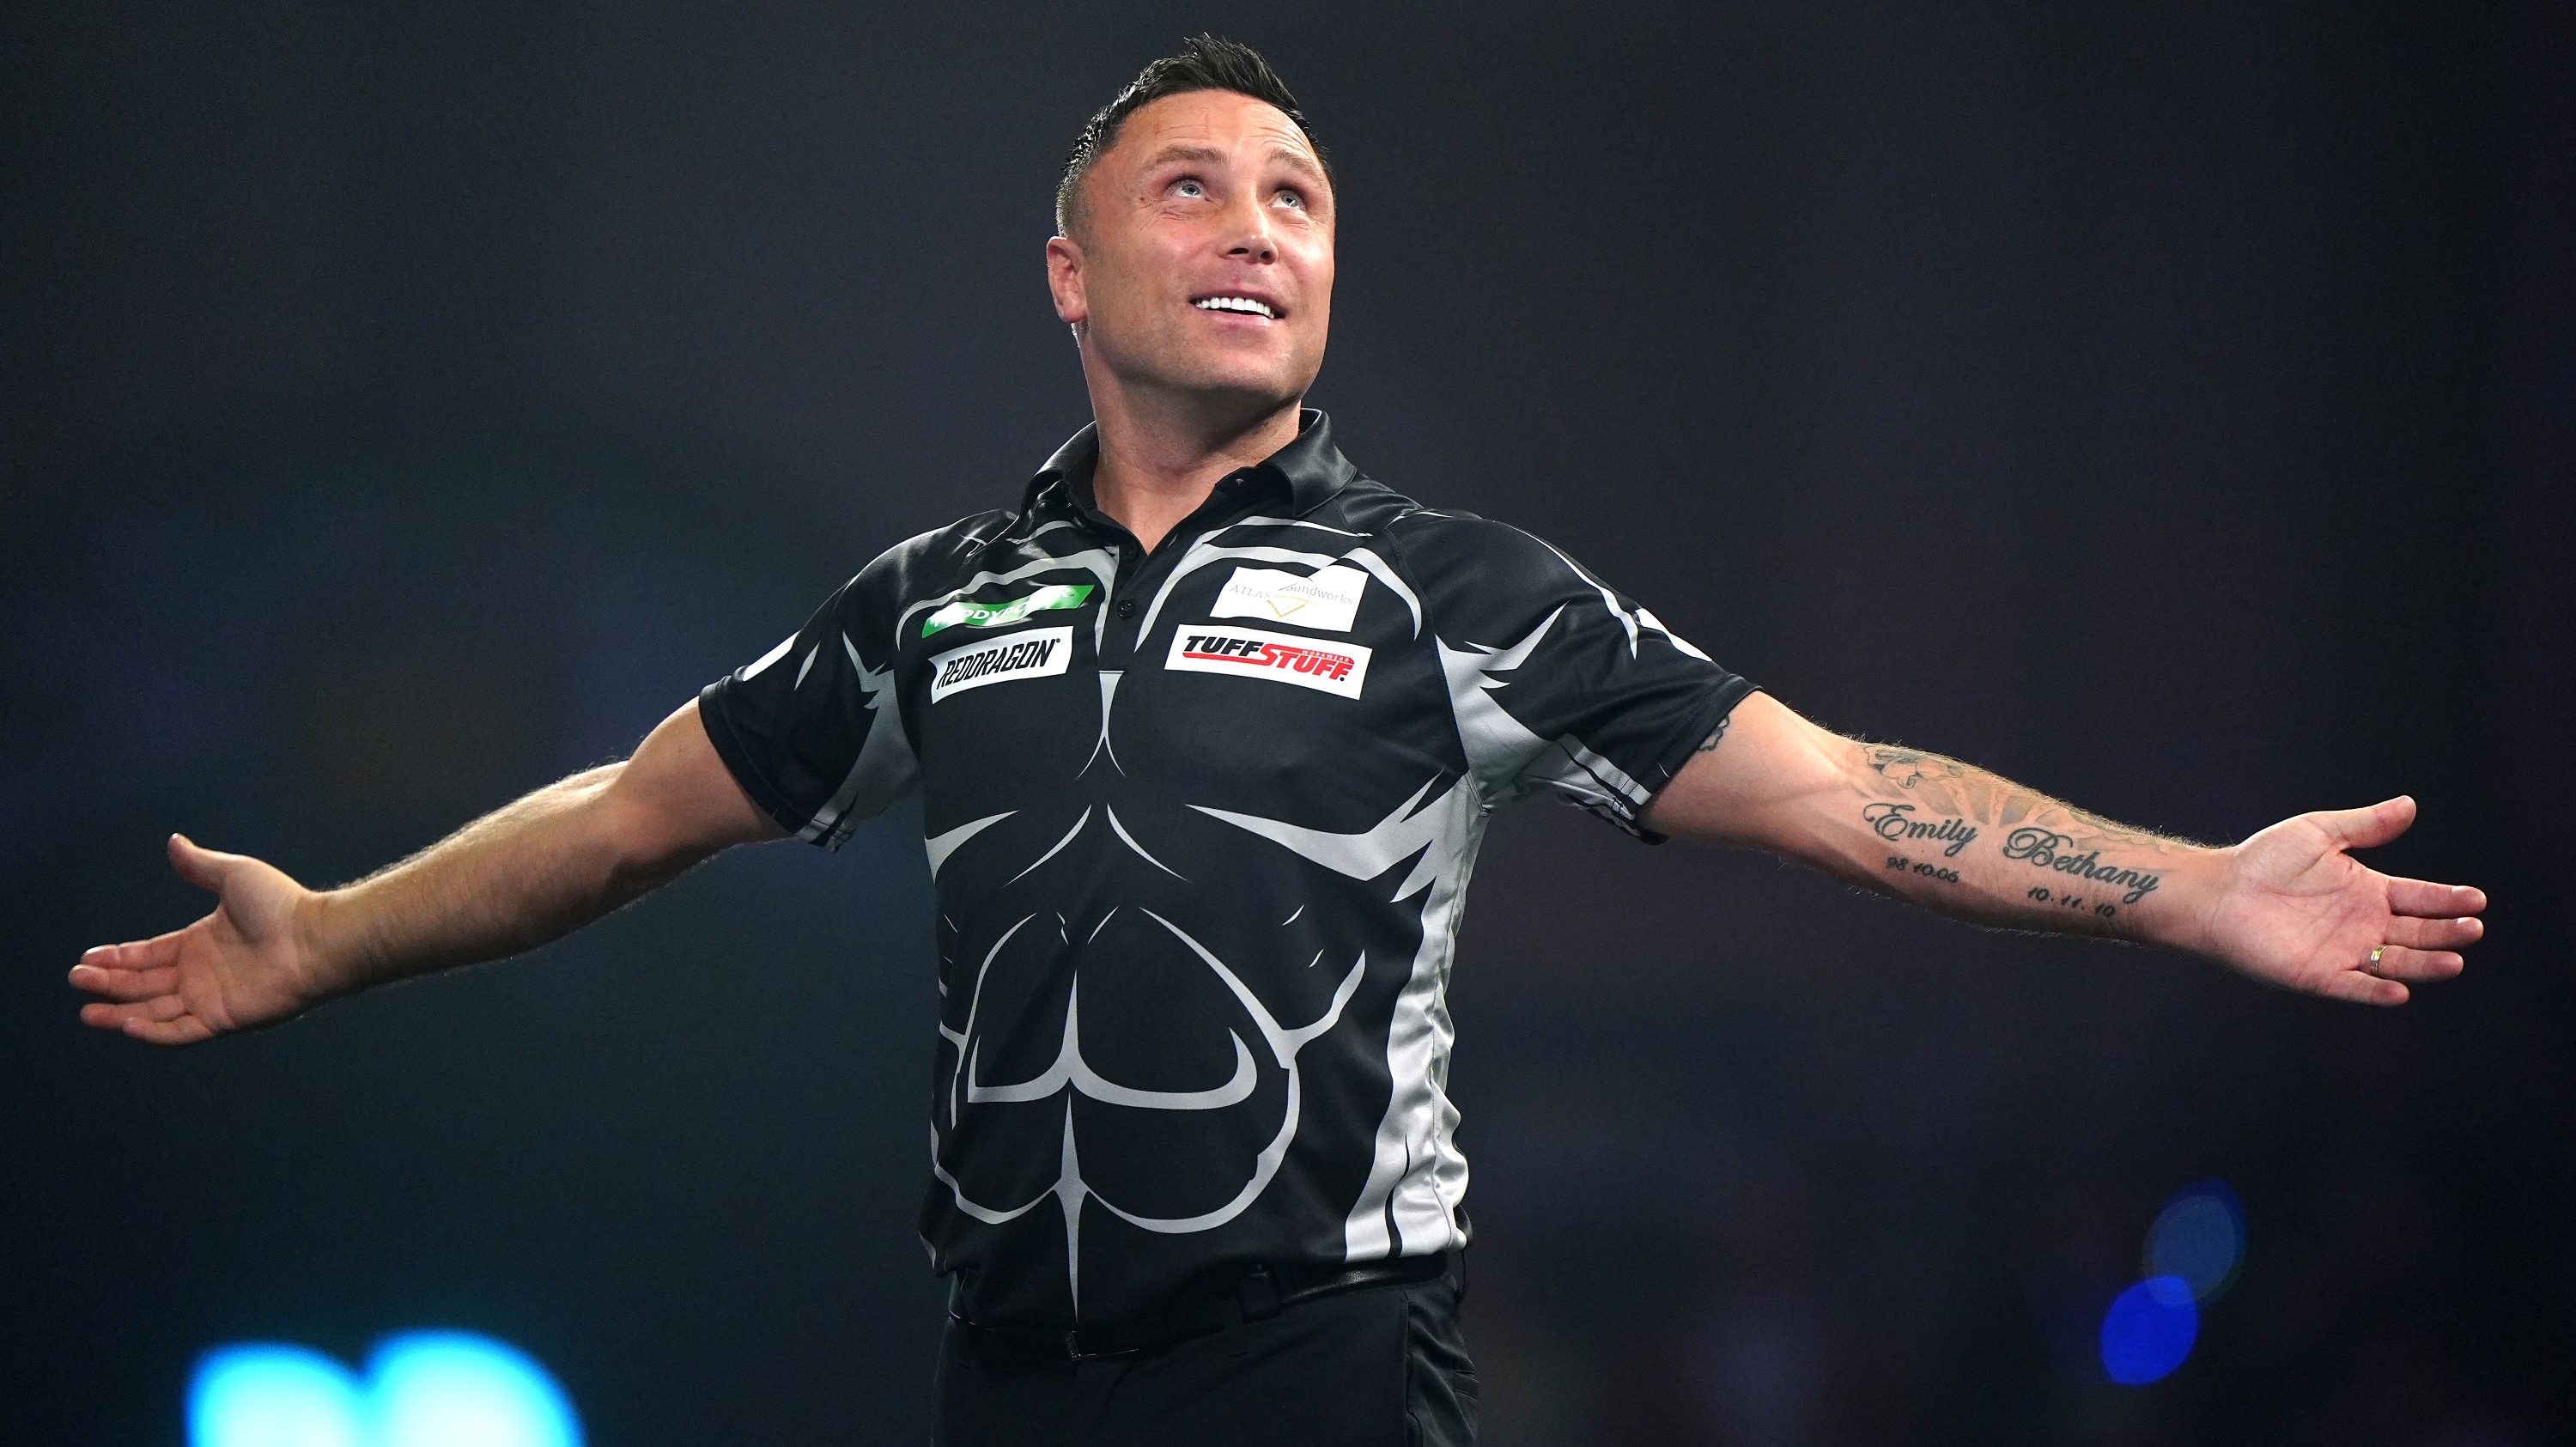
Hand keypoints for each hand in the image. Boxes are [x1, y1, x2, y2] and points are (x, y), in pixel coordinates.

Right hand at [68, 834, 331, 1044]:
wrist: (315, 937)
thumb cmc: (282, 904)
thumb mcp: (234, 876)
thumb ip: (200, 866)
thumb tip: (174, 841)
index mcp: (200, 942)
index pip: (149, 954)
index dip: (118, 957)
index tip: (88, 957)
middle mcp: (201, 973)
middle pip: (144, 983)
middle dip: (110, 983)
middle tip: (78, 979)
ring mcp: (210, 997)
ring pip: (155, 1011)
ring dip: (120, 1012)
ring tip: (87, 1011)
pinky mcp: (223, 1018)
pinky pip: (181, 1031)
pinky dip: (153, 1031)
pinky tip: (125, 1024)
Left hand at [2195, 796, 2486, 1004]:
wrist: (2217, 891)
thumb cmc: (2263, 860)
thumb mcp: (2318, 834)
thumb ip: (2364, 825)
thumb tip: (2409, 805)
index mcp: (2369, 891)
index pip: (2421, 898)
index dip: (2448, 900)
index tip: (2476, 899)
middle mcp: (2364, 925)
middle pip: (2418, 933)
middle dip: (2447, 932)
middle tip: (2473, 928)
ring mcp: (2344, 952)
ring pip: (2397, 963)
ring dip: (2426, 964)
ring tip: (2454, 960)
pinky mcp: (2318, 975)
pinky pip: (2355, 987)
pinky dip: (2377, 991)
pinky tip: (2399, 991)